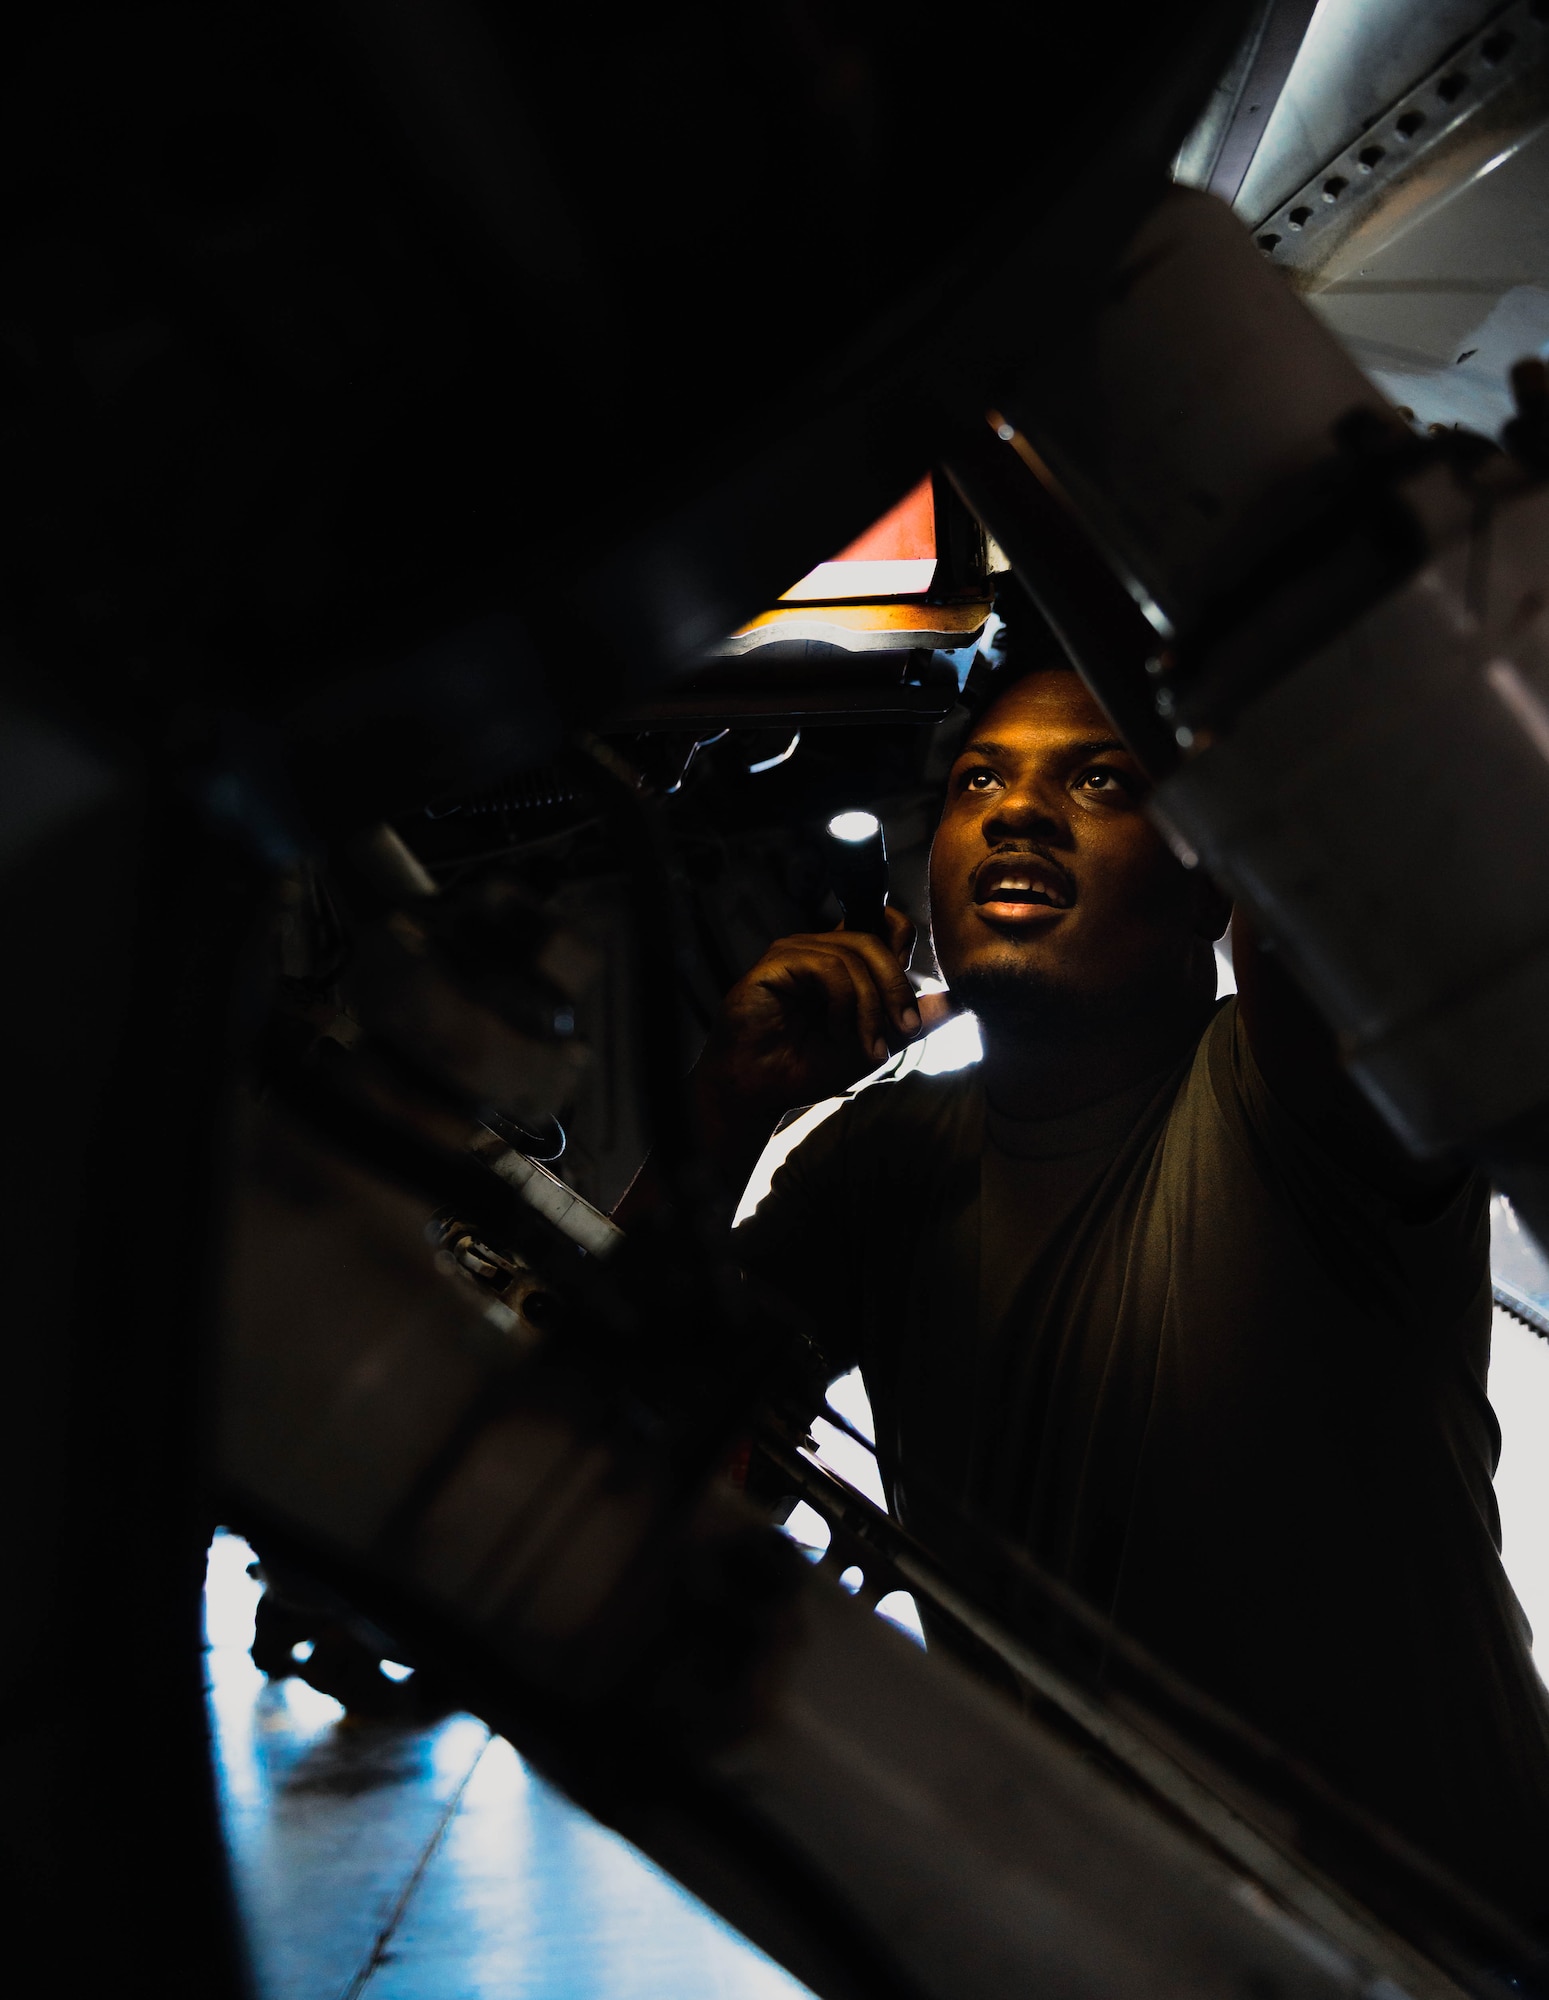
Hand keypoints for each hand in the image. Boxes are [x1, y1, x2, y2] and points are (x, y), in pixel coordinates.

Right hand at [692, 908, 954, 1184]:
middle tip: (903, 1030)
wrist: (763, 1090)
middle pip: (878, 939)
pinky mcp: (777, 961)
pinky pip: (828, 967)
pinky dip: (842, 1003)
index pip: (886, 926)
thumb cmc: (808, 1065)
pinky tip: (835, 1031)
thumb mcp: (877, 1043)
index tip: (911, 1003)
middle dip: (897, 989)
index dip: (905, 947)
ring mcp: (798, 951)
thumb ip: (915, 1019)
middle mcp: (822, 948)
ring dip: (869, 1006)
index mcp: (845, 961)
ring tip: (863, 1046)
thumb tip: (962, 1000)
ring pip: (855, 955)